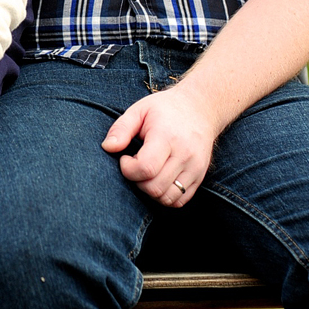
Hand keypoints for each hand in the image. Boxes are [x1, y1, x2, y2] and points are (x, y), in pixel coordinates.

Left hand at [100, 85, 218, 206]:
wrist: (199, 108)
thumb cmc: (164, 109)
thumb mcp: (139, 110)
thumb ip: (121, 128)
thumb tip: (107, 147)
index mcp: (167, 137)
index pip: (146, 168)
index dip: (128, 169)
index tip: (126, 158)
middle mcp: (184, 155)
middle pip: (155, 187)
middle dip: (137, 181)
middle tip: (135, 165)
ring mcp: (195, 168)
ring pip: (167, 198)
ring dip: (150, 191)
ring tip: (147, 173)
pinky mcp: (200, 177)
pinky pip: (180, 200)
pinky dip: (165, 196)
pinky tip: (158, 179)